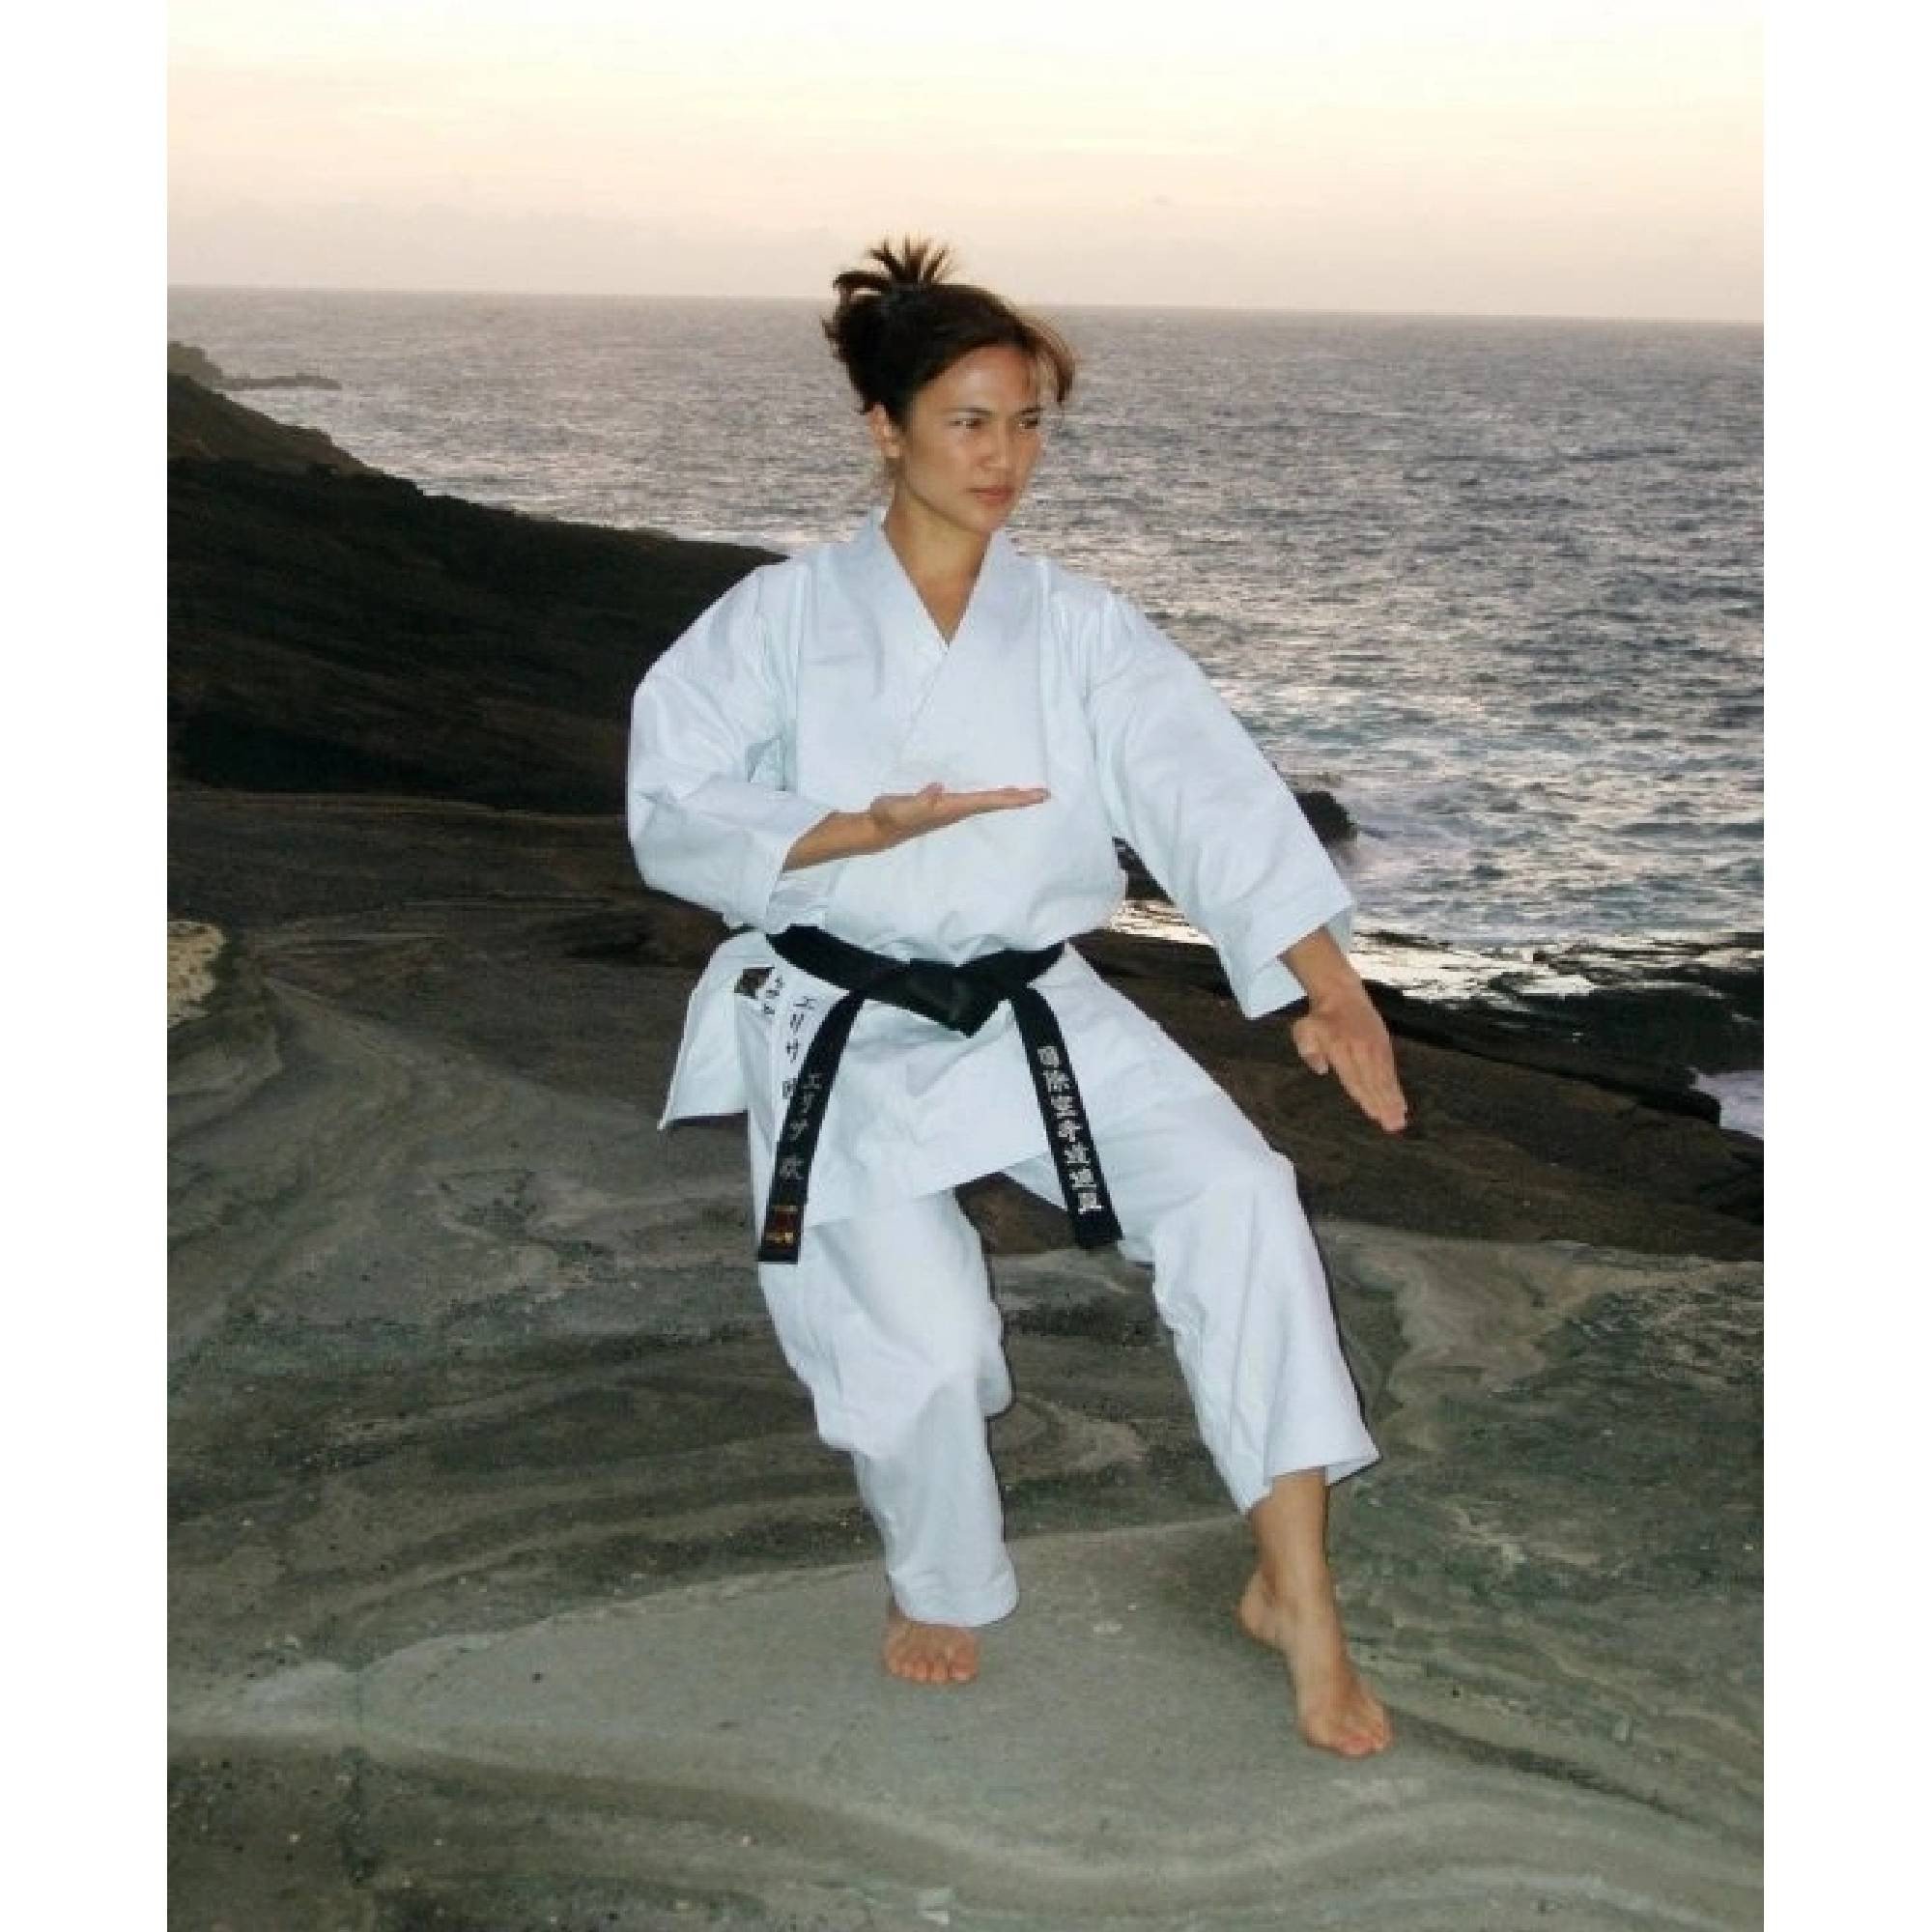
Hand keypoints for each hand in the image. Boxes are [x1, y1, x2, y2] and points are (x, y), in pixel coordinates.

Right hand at [865, 782, 1048, 849]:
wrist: (877, 829)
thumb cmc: (888, 817)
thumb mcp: (900, 807)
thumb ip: (919, 800)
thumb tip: (938, 788)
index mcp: (951, 808)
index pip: (989, 801)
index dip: (1012, 798)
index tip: (1035, 796)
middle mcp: (957, 810)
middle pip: (995, 804)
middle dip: (1019, 799)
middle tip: (1043, 793)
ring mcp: (952, 810)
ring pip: (987, 803)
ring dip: (1008, 799)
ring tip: (1027, 793)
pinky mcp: (945, 806)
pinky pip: (977, 800)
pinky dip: (992, 796)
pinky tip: (997, 793)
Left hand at [1290, 990, 1408, 1132]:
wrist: (1341, 993)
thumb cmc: (1320, 1018)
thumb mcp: (1304, 1031)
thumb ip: (1309, 1051)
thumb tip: (1322, 1070)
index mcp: (1340, 1048)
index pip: (1354, 1077)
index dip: (1365, 1096)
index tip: (1374, 1114)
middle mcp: (1361, 1049)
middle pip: (1373, 1082)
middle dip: (1384, 1105)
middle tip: (1392, 1126)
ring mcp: (1375, 1047)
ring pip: (1385, 1078)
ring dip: (1393, 1101)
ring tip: (1399, 1120)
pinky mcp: (1384, 1045)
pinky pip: (1391, 1070)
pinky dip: (1396, 1087)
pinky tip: (1401, 1103)